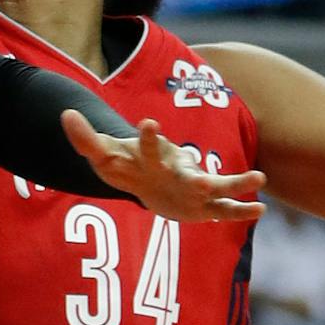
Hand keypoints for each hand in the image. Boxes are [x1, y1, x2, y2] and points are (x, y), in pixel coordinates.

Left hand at [63, 112, 266, 223]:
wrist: (146, 179)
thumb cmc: (124, 164)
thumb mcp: (102, 155)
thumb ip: (85, 138)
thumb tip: (65, 113)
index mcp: (150, 156)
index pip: (146, 146)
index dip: (146, 137)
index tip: (147, 123)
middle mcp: (176, 169)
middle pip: (187, 170)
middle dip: (195, 171)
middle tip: (203, 175)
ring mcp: (193, 186)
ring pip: (217, 186)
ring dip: (235, 183)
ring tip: (258, 178)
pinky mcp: (205, 206)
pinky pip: (226, 209)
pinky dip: (242, 209)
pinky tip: (260, 210)